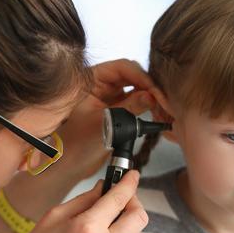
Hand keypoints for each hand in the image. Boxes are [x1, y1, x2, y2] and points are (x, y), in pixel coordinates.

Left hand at [58, 59, 157, 179]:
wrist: (70, 164)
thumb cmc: (76, 143)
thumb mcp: (104, 123)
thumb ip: (127, 108)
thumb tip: (151, 96)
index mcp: (92, 79)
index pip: (122, 68)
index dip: (142, 77)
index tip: (155, 91)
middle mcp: (102, 84)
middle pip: (133, 76)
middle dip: (150, 86)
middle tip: (164, 101)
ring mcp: (110, 96)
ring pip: (137, 89)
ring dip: (151, 97)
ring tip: (163, 109)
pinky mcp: (117, 110)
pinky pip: (136, 103)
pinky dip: (148, 107)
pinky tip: (157, 114)